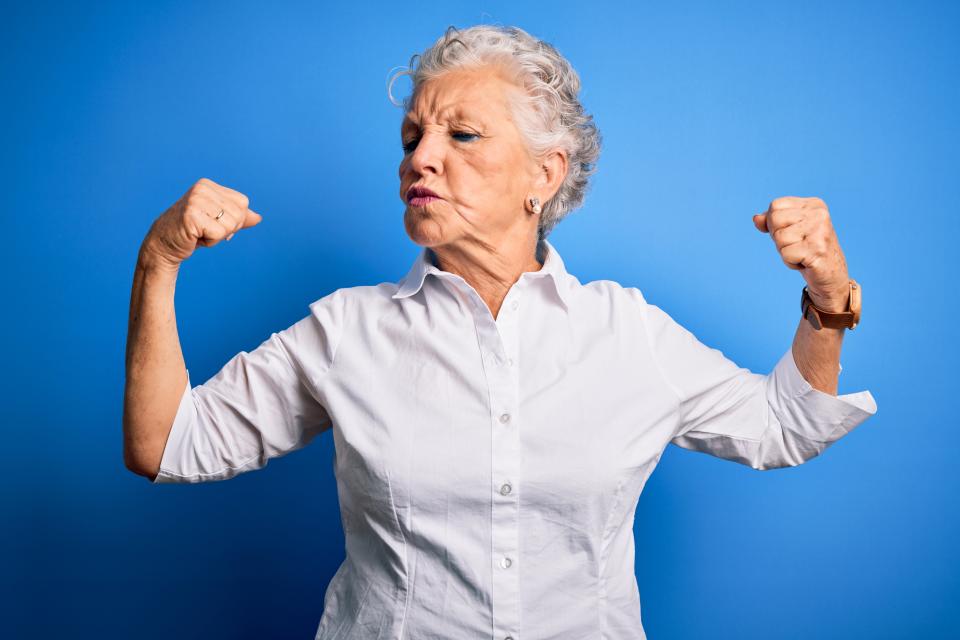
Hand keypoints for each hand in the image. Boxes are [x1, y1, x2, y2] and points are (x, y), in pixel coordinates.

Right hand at [139, 177, 262, 272]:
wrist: (164, 244)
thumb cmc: (192, 232)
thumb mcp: (217, 221)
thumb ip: (238, 218)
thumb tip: (259, 218)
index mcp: (208, 185)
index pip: (243, 203)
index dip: (235, 219)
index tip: (213, 222)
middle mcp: (202, 188)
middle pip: (239, 214)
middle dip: (226, 229)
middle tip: (204, 230)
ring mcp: (196, 201)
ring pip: (231, 225)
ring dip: (217, 236)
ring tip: (199, 233)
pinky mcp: (192, 216)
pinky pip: (219, 234)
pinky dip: (211, 242)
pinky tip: (195, 238)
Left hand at [752, 196, 849, 311]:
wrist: (829, 274)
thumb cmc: (805, 249)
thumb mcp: (787, 230)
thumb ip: (770, 221)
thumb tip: (756, 219)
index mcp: (813, 204)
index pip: (775, 206)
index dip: (774, 224)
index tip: (792, 233)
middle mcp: (819, 214)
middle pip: (775, 220)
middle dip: (778, 238)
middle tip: (797, 246)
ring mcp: (820, 231)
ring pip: (779, 238)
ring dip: (785, 251)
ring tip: (802, 254)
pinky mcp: (818, 249)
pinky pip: (786, 254)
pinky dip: (790, 263)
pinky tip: (805, 262)